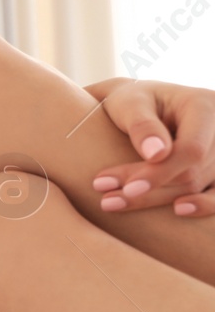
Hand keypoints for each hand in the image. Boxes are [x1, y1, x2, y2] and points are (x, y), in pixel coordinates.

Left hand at [88, 78, 214, 215]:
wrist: (143, 105)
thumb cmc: (133, 99)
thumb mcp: (131, 102)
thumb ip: (142, 125)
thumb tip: (156, 154)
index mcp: (204, 106)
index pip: (191, 149)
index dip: (161, 172)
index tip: (127, 188)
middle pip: (193, 171)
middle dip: (151, 189)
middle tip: (107, 199)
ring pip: (199, 186)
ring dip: (158, 199)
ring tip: (113, 203)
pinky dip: (201, 206)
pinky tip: (178, 211)